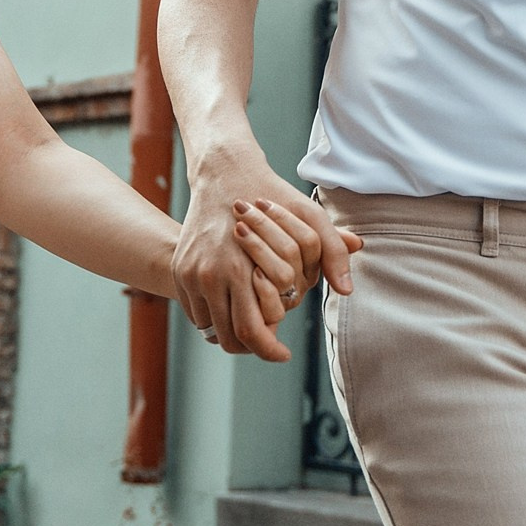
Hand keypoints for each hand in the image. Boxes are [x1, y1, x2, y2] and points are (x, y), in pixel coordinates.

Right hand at [174, 149, 359, 360]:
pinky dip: (214, 317)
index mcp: (239, 269)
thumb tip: (346, 290)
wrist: (223, 173)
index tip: (284, 353)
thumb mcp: (309, 218)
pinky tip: (234, 308)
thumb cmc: (271, 194)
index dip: (270, 350)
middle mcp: (208, 275)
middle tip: (270, 344)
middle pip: (229, 338)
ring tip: (254, 326)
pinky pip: (196, 311)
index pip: (253, 331)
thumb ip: (331, 253)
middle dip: (252, 347)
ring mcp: (189, 273)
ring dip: (232, 333)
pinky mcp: (179, 269)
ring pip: (210, 329)